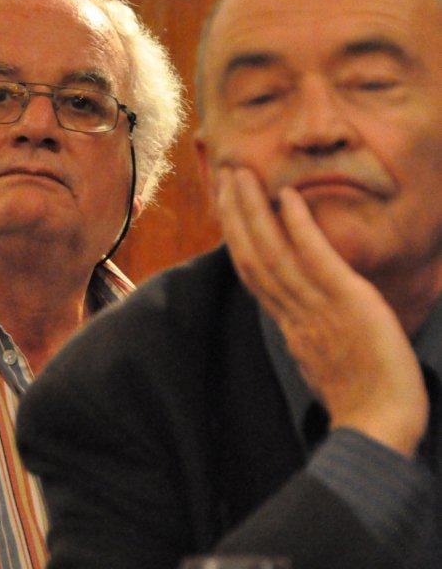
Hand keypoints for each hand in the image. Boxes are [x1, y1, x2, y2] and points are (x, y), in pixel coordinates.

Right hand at [215, 166, 427, 456]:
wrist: (380, 429)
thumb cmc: (358, 401)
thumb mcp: (320, 362)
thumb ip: (305, 334)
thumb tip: (296, 321)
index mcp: (288, 325)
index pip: (254, 273)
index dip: (238, 238)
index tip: (228, 208)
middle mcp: (293, 312)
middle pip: (253, 255)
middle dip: (236, 213)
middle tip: (225, 175)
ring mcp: (316, 306)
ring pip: (272, 251)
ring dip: (254, 209)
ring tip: (242, 174)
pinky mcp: (346, 301)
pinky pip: (315, 257)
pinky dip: (298, 226)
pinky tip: (289, 196)